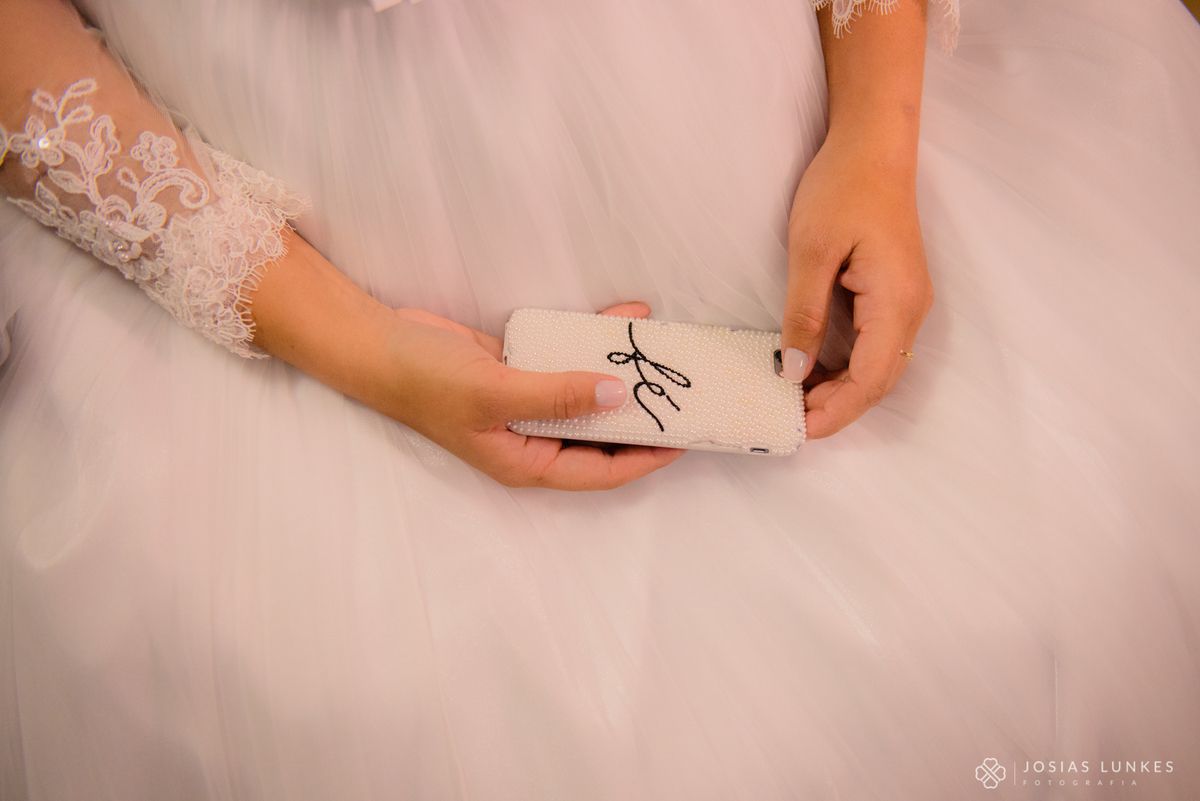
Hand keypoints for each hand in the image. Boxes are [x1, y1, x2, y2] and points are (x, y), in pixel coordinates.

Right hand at [375, 302, 684, 489]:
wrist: (378, 342)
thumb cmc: (427, 380)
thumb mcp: (497, 393)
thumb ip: (559, 395)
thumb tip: (619, 395)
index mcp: (527, 462)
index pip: (601, 470)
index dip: (647, 458)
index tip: (687, 438)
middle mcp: (532, 439)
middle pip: (602, 434)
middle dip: (642, 415)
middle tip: (685, 393)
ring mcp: (527, 404)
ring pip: (589, 393)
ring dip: (623, 372)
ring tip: (663, 350)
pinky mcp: (521, 370)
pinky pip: (569, 361)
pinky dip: (593, 343)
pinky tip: (623, 317)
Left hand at [782, 132, 933, 438]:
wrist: (874, 145)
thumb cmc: (843, 189)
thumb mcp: (811, 253)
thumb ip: (803, 315)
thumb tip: (794, 370)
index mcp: (896, 304)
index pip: (869, 382)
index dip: (834, 413)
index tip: (795, 428)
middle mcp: (911, 311)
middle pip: (878, 383)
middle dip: (837, 409)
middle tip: (787, 419)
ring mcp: (907, 303)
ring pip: (878, 368)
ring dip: (841, 390)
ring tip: (794, 399)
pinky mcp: (896, 295)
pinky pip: (875, 347)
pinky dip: (846, 367)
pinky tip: (812, 368)